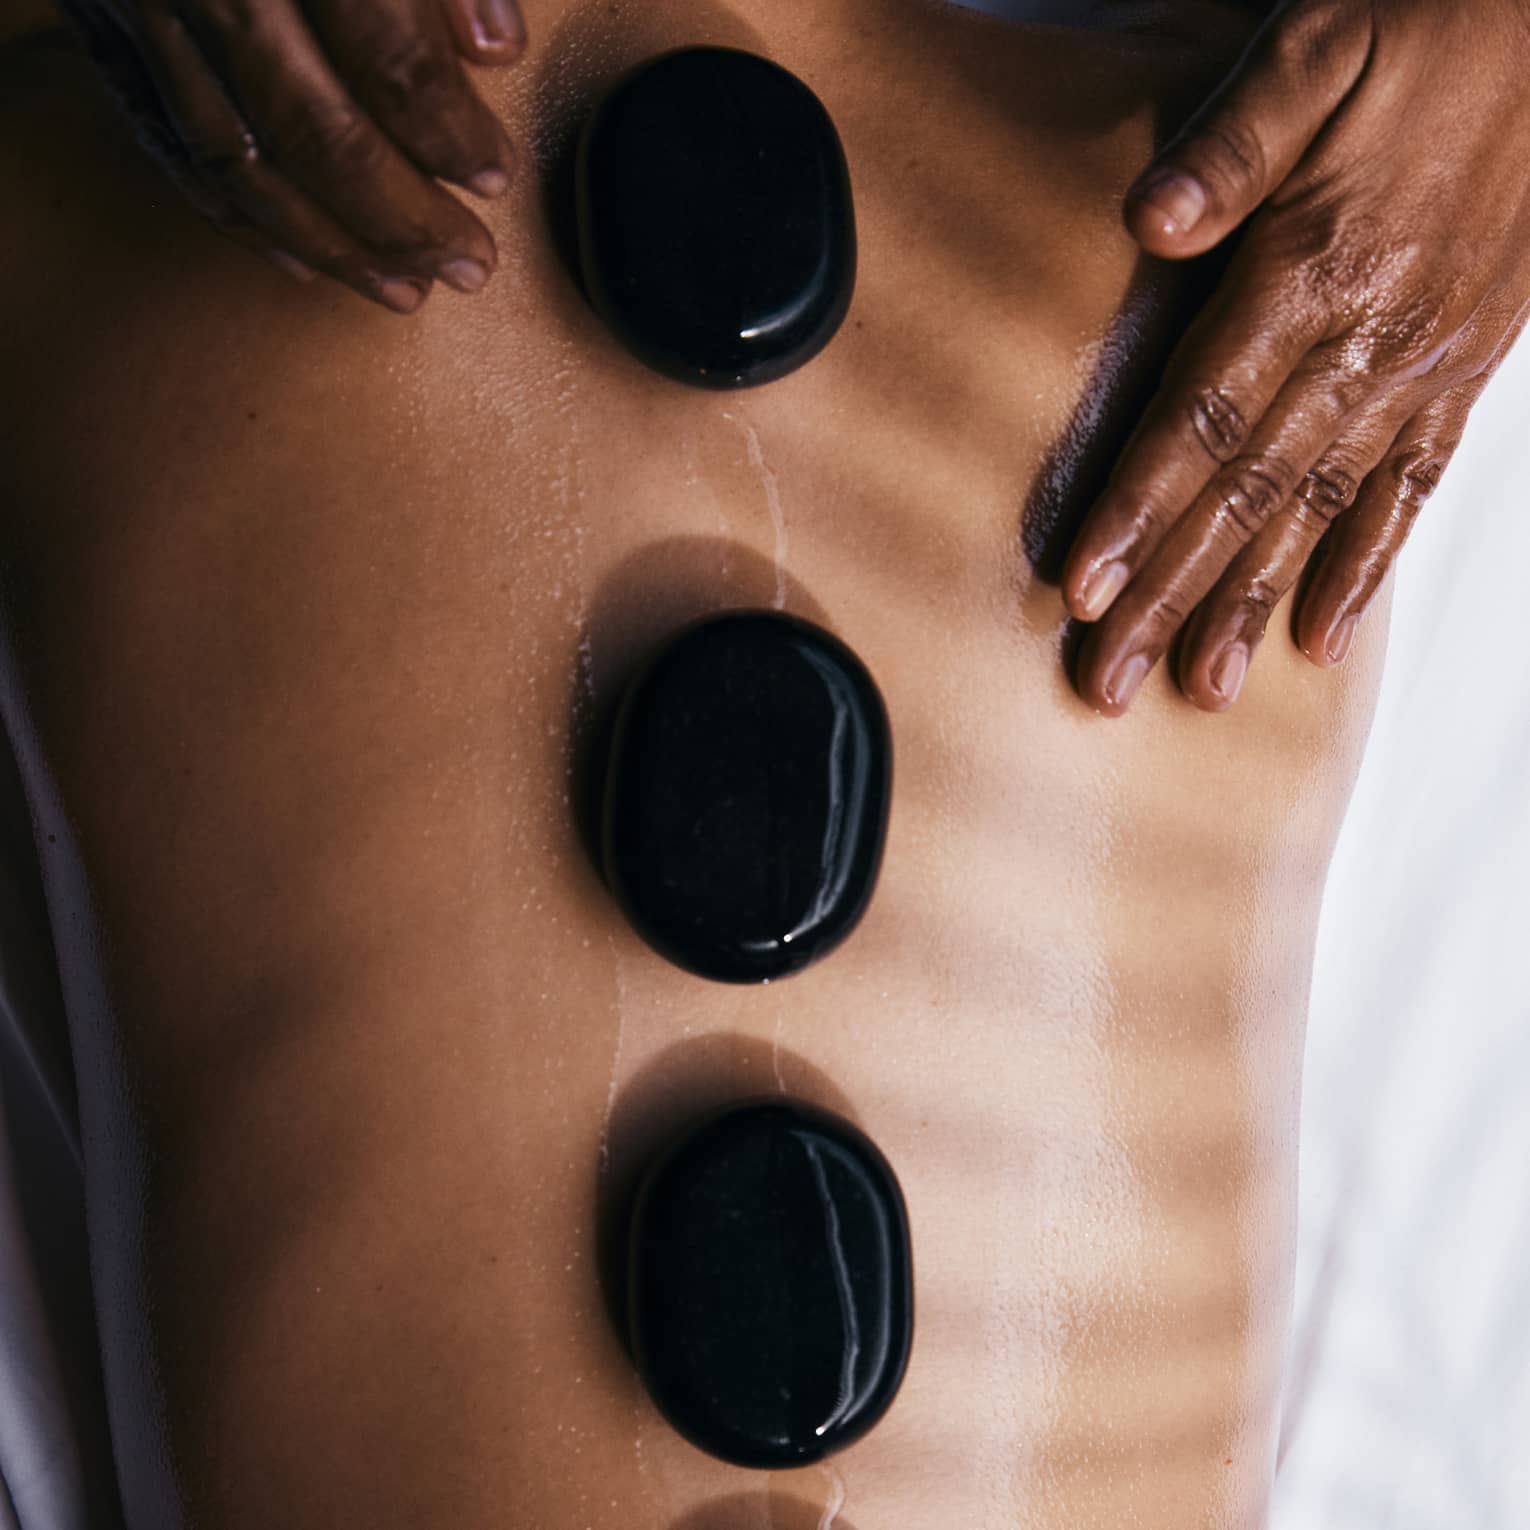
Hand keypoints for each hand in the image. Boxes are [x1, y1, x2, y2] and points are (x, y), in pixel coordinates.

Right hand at [60, 0, 526, 312]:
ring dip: (332, 244)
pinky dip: (242, 217)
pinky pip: (173, 146)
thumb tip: (493, 46)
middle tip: (466, 262)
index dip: (448, 130)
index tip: (493, 174)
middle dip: (402, 217)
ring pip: (242, 164)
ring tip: (403, 289)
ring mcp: (140, 6)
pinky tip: (301, 259)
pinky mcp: (101, 26)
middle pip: (315, 134)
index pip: (385, 57)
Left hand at [1060, 0, 1529, 714]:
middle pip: (1244, 492)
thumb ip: (1237, 138)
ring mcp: (1420, 365)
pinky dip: (1364, 566)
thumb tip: (1152, 221)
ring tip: (1200, 687)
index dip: (1137, 509)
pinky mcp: (1465, 371)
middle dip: (1171, 594)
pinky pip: (1411, 487)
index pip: (1201, 417)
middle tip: (1107, 683)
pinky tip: (1322, 635)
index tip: (1084, 590)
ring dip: (1252, 604)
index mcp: (1311, 268)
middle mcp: (1365, 339)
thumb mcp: (1320, 44)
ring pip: (1319, 510)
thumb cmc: (1428, 25)